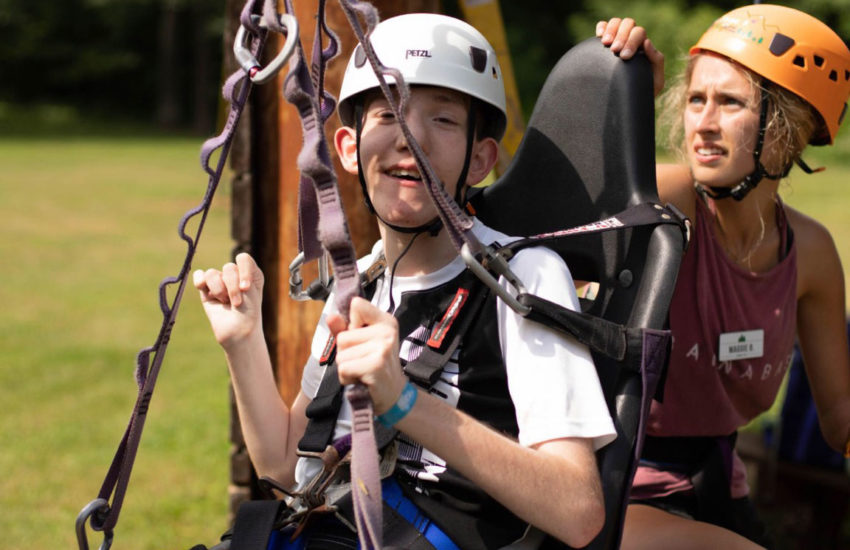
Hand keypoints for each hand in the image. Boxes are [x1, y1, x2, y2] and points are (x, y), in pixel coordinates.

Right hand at [193, 252, 263, 347]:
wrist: (238, 332)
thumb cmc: (249, 312)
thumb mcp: (251, 289)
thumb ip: (238, 272)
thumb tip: (216, 268)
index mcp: (250, 273)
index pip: (243, 258)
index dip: (243, 271)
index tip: (245, 288)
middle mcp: (235, 275)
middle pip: (228, 267)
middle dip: (232, 287)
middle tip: (237, 303)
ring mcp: (220, 282)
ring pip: (212, 273)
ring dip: (219, 290)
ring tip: (224, 302)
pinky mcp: (206, 291)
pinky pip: (199, 276)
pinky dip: (200, 281)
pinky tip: (203, 289)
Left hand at [327, 297, 407, 413]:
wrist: (393, 394)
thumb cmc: (374, 366)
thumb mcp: (360, 343)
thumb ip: (344, 328)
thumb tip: (331, 316)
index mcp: (385, 321)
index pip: (357, 305)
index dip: (350, 324)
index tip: (361, 338)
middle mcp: (386, 331)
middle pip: (342, 336)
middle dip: (346, 353)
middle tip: (363, 361)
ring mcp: (382, 347)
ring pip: (341, 354)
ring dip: (347, 368)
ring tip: (363, 371)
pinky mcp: (376, 365)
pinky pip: (344, 368)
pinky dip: (347, 378)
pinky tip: (361, 380)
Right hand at [596, 17, 664, 96]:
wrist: (627, 104)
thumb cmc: (642, 93)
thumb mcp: (656, 81)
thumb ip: (656, 61)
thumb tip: (647, 42)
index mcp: (644, 46)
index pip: (639, 33)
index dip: (631, 41)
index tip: (624, 57)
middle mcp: (631, 39)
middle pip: (628, 24)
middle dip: (622, 36)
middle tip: (614, 50)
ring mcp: (617, 39)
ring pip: (616, 22)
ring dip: (611, 30)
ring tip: (605, 44)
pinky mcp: (603, 44)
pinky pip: (603, 26)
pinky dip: (601, 27)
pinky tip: (599, 37)